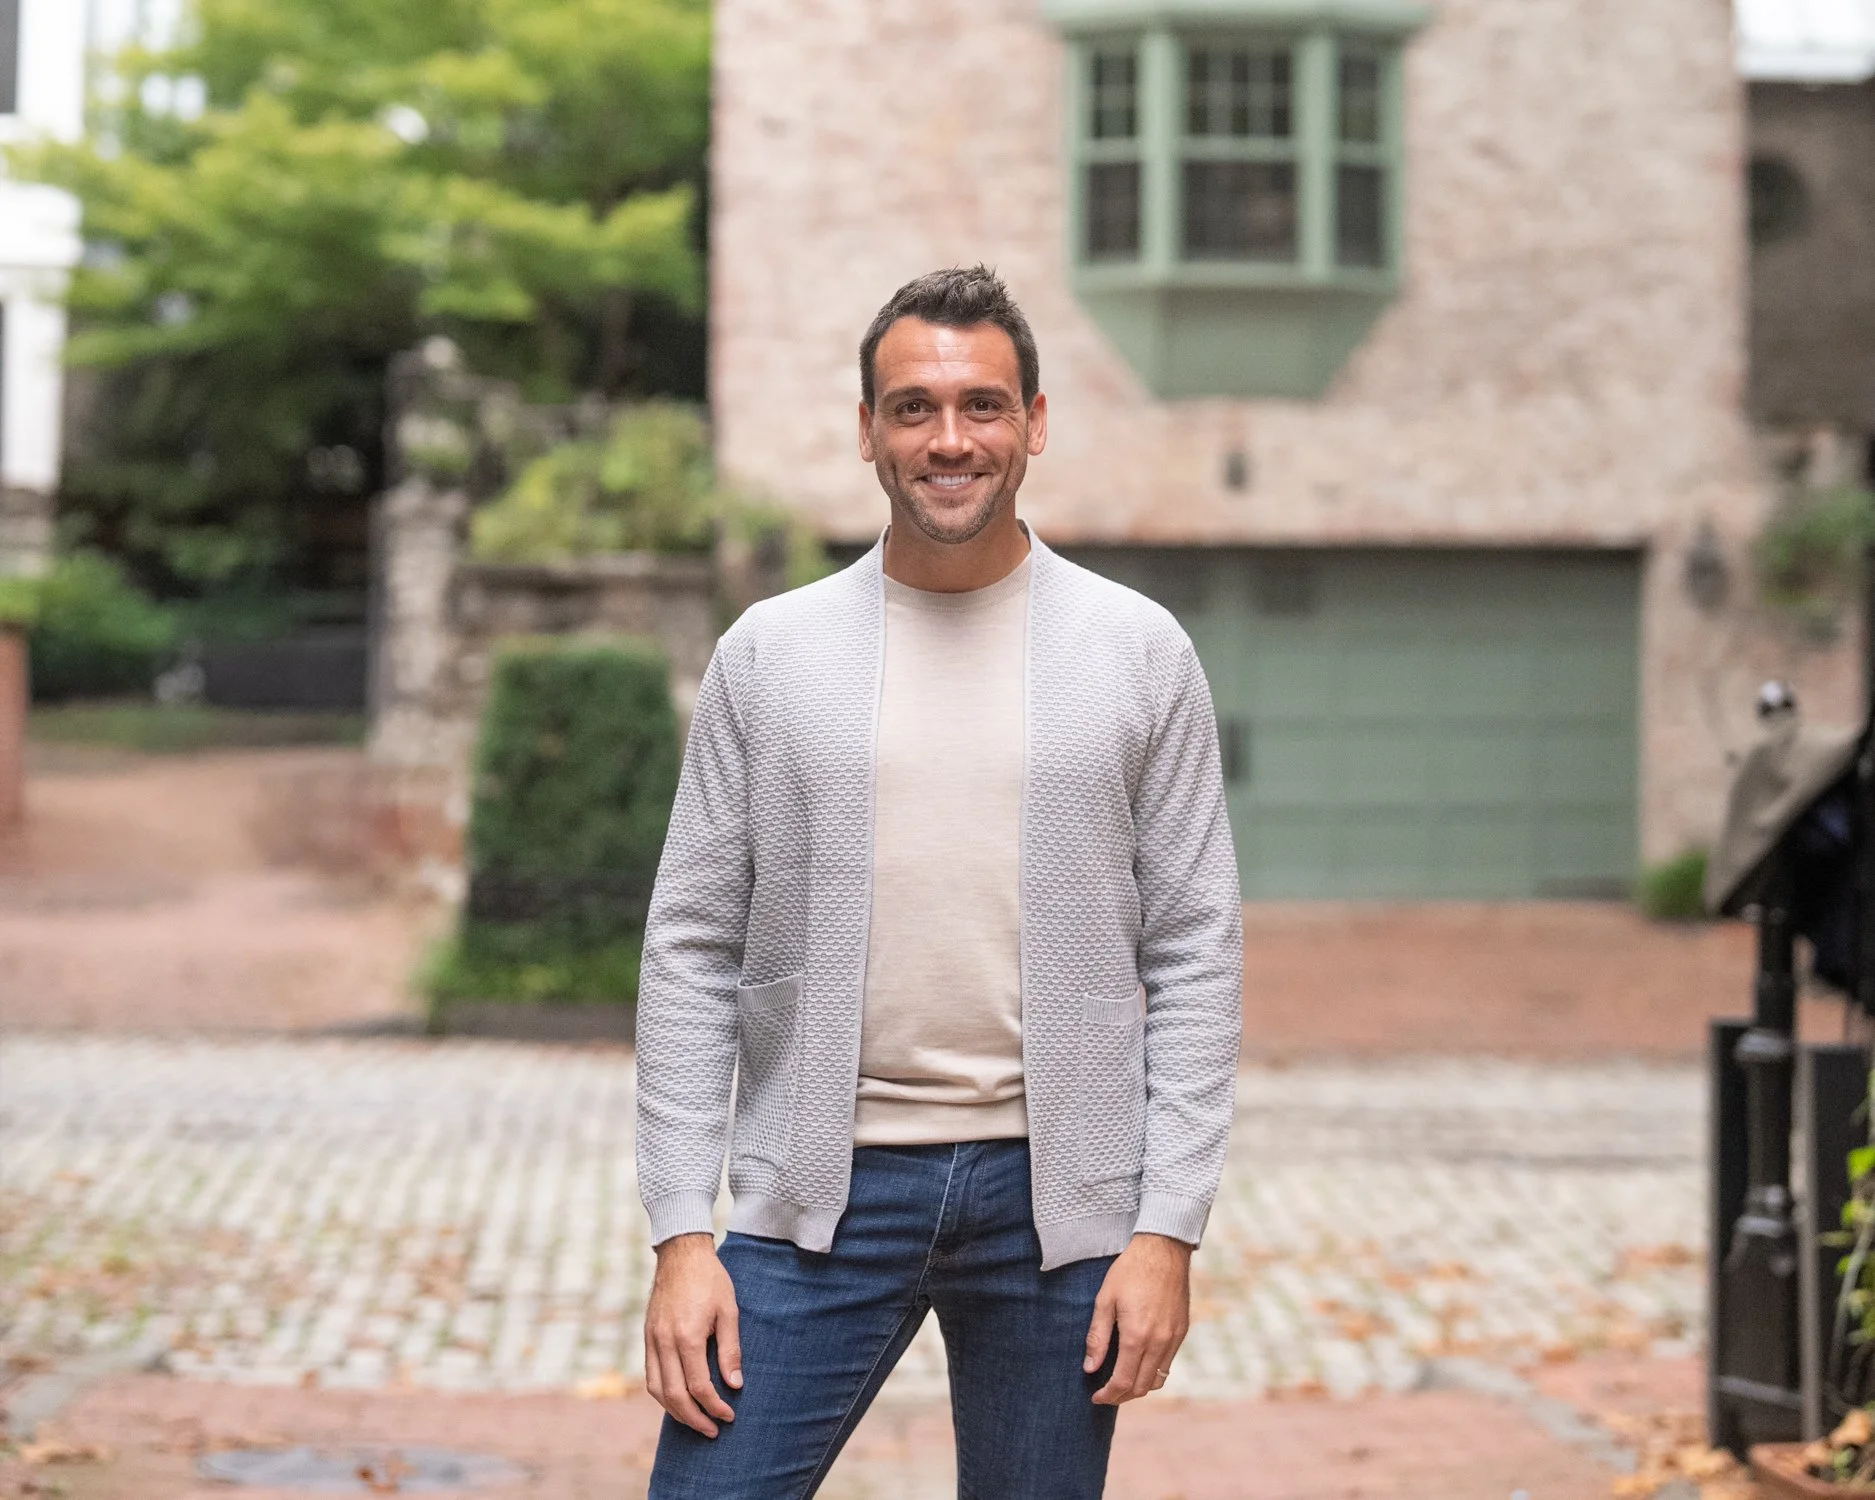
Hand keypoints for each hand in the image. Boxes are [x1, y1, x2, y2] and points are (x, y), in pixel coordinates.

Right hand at [643, 1233, 741, 1436]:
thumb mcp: (729, 1311)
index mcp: (687, 1336)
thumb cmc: (710, 1280)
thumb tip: (735, 1384)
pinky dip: (662, 1394)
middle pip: (675, 1395)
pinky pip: (650, 1375)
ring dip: (675, 1412)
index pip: (699, 1386)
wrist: (681, 1254)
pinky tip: (677, 1399)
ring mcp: (652, 1340)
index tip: (729, 1415)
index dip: (715, 1406)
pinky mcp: (647, 1336)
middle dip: (695, 1418)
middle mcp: (664, 1342)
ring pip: (657, 1390)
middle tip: (713, 1430)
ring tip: (695, 1421)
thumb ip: (731, 1350)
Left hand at [1084, 1232, 1191, 1404]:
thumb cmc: (1129, 1271)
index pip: (1123, 1382)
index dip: (1108, 1395)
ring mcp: (1173, 1338)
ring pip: (1157, 1379)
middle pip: (1141, 1387)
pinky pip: (1168, 1363)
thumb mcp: (1105, 1300)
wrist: (1163, 1249)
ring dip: (1139, 1387)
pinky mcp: (1182, 1331)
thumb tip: (1089, 1367)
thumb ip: (1097, 1337)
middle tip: (1106, 1393)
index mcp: (1136, 1336)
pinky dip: (1153, 1372)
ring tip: (1122, 1382)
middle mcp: (1159, 1342)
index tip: (1096, 1396)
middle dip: (1122, 1396)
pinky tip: (1139, 1363)